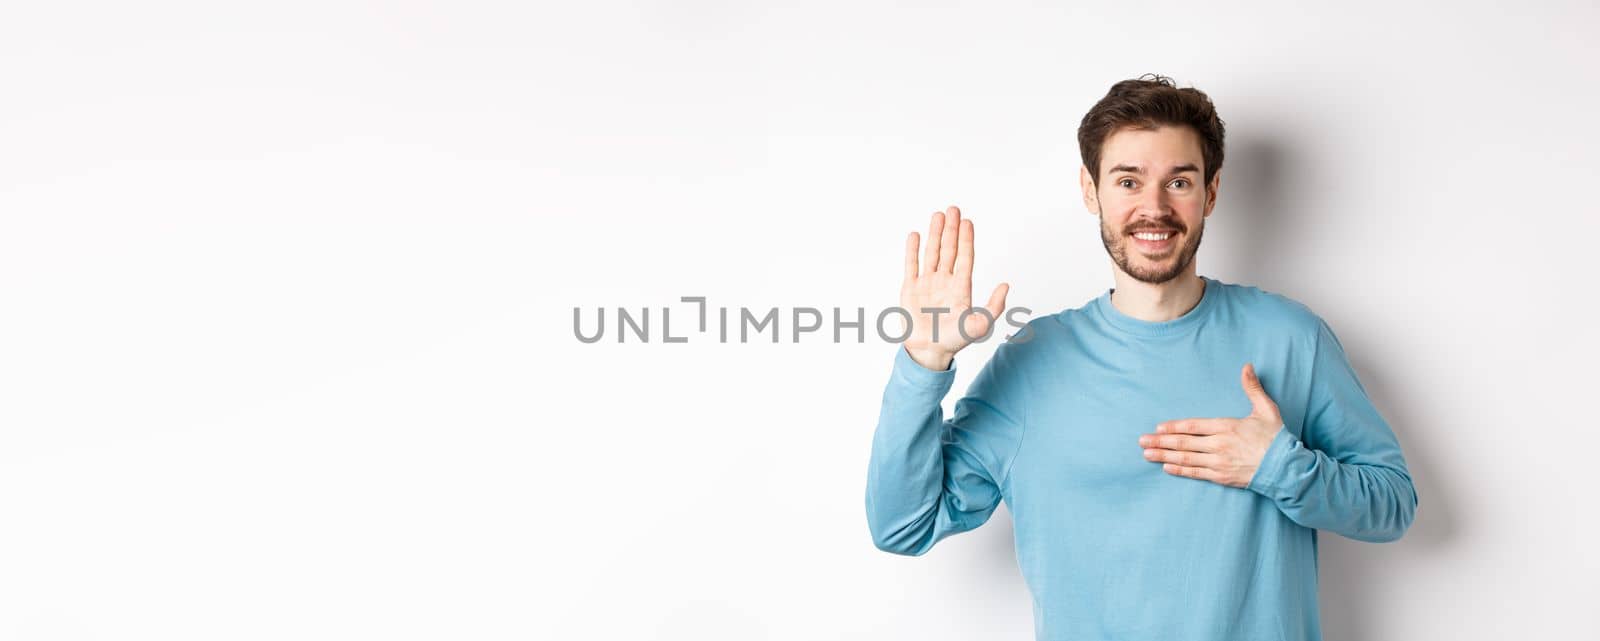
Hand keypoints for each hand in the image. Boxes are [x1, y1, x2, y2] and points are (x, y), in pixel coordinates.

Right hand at [900, 205, 1009, 370]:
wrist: (928, 352)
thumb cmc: (954, 341)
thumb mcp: (981, 325)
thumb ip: (995, 306)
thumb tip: (1006, 285)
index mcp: (961, 287)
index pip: (965, 257)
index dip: (967, 239)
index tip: (968, 221)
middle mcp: (945, 281)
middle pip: (949, 249)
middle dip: (952, 229)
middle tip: (953, 209)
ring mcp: (927, 283)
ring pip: (932, 252)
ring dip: (935, 234)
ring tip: (938, 215)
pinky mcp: (910, 288)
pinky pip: (911, 264)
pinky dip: (912, 249)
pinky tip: (915, 234)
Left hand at [1137, 363, 1284, 487]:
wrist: (1287, 468)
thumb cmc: (1276, 438)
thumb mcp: (1266, 409)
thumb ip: (1253, 388)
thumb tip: (1247, 366)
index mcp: (1227, 427)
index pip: (1193, 427)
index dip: (1173, 427)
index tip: (1158, 427)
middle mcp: (1219, 445)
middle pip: (1184, 443)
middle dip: (1160, 442)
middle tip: (1141, 441)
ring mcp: (1219, 462)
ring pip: (1186, 459)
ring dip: (1164, 456)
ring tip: (1147, 454)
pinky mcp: (1222, 477)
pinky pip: (1196, 473)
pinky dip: (1180, 470)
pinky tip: (1166, 467)